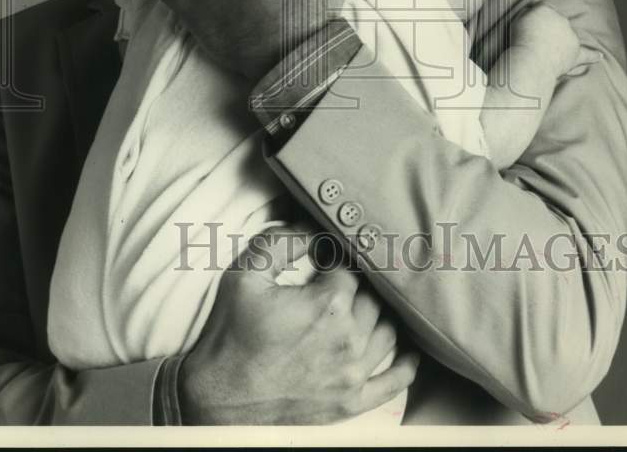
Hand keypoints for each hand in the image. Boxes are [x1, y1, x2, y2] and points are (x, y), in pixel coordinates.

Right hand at [178, 224, 419, 423]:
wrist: (216, 400)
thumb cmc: (229, 335)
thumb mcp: (246, 274)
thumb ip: (282, 241)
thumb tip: (310, 223)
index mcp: (328, 304)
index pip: (349, 267)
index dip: (335, 258)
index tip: (322, 258)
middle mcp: (349, 339)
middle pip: (373, 298)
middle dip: (357, 284)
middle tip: (340, 280)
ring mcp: (353, 374)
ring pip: (387, 332)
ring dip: (378, 315)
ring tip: (363, 305)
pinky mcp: (351, 403)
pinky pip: (394, 382)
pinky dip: (406, 365)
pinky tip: (410, 351)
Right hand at [510, 2, 602, 78]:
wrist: (532, 60)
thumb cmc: (521, 40)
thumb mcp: (518, 19)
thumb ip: (528, 12)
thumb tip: (533, 11)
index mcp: (547, 10)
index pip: (545, 7)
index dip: (537, 16)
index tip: (531, 25)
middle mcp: (562, 20)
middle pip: (558, 20)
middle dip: (550, 27)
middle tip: (536, 39)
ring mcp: (571, 37)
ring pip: (570, 35)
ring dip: (563, 40)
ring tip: (550, 50)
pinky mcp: (576, 54)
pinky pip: (587, 54)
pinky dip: (593, 56)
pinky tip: (599, 56)